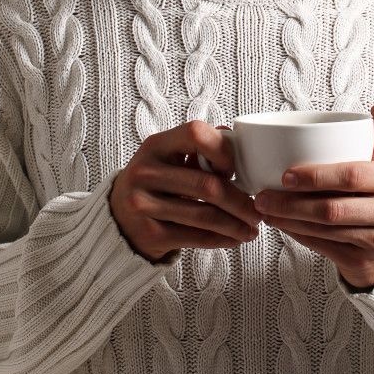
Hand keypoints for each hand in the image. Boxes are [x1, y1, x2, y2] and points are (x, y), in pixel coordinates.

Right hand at [109, 120, 261, 262]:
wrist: (117, 218)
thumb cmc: (156, 182)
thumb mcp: (168, 157)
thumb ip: (199, 147)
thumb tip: (235, 140)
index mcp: (156, 145)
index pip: (196, 134)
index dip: (223, 150)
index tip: (236, 170)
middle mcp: (145, 171)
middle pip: (206, 185)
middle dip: (240, 201)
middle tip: (257, 210)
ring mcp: (143, 204)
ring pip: (204, 216)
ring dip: (235, 224)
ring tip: (251, 229)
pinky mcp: (148, 234)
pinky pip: (194, 238)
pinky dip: (220, 240)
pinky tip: (235, 239)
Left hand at [253, 103, 373, 289]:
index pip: (351, 176)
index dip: (316, 176)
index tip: (285, 173)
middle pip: (333, 208)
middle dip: (291, 203)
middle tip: (261, 195)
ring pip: (324, 230)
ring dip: (288, 219)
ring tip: (263, 208)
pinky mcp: (363, 262)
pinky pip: (323, 247)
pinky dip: (297, 235)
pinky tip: (280, 224)